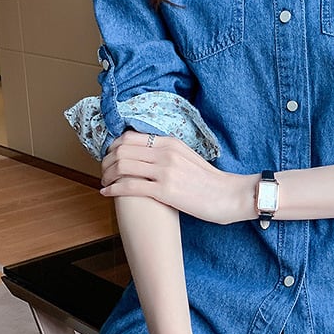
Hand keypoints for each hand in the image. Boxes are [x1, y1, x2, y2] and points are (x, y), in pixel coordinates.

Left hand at [100, 131, 253, 223]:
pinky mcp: (165, 191)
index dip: (114, 147)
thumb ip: (168, 153)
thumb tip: (148, 155)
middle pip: (122, 150)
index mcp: (171, 142)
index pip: (131, 137)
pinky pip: (129, 186)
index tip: (110, 158)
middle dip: (106, 162)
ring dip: (107, 175)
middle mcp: (166, 153)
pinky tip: (107, 193)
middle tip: (103, 172)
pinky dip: (114, 189)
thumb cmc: (210, 182)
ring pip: (122, 166)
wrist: (229, 196)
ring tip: (104, 183)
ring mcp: (165, 171)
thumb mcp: (188, 157)